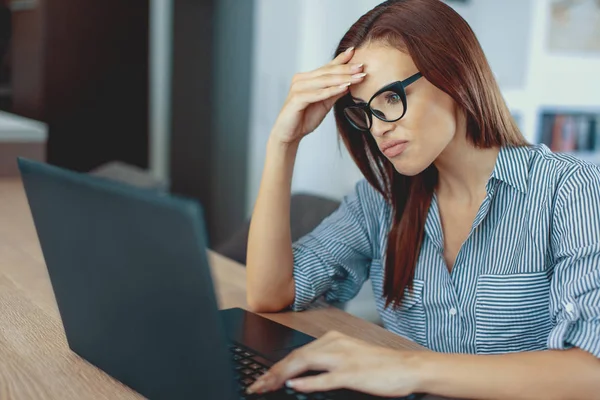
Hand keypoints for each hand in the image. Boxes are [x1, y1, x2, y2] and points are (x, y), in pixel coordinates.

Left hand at [246, 331, 422, 396]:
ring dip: (281, 377)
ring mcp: (342, 358)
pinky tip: (294, 387)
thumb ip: (325, 362)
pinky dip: (307, 382)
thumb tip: (301, 376)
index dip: (277, 367)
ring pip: (303, 364)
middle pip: (295, 357)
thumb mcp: (348, 357)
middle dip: (272, 373)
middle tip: (256, 386)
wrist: (406, 367)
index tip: (262, 379)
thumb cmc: (379, 365)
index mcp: (332, 339)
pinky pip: (324, 378)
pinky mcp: (352, 373)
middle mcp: (334, 344)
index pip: (297, 353)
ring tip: (266, 387)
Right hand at [270, 47, 366, 143]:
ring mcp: (298, 88)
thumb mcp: (325, 103)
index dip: (341, 60)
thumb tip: (350, 82)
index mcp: (307, 78)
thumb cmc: (304, 119)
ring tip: (358, 77)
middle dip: (346, 69)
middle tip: (362, 66)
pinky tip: (345, 87)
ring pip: (324, 81)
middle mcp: (301, 79)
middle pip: (327, 72)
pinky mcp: (297, 98)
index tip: (355, 52)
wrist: (289, 135)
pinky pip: (317, 93)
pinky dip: (332, 90)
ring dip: (342, 78)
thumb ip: (335, 92)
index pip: (327, 67)